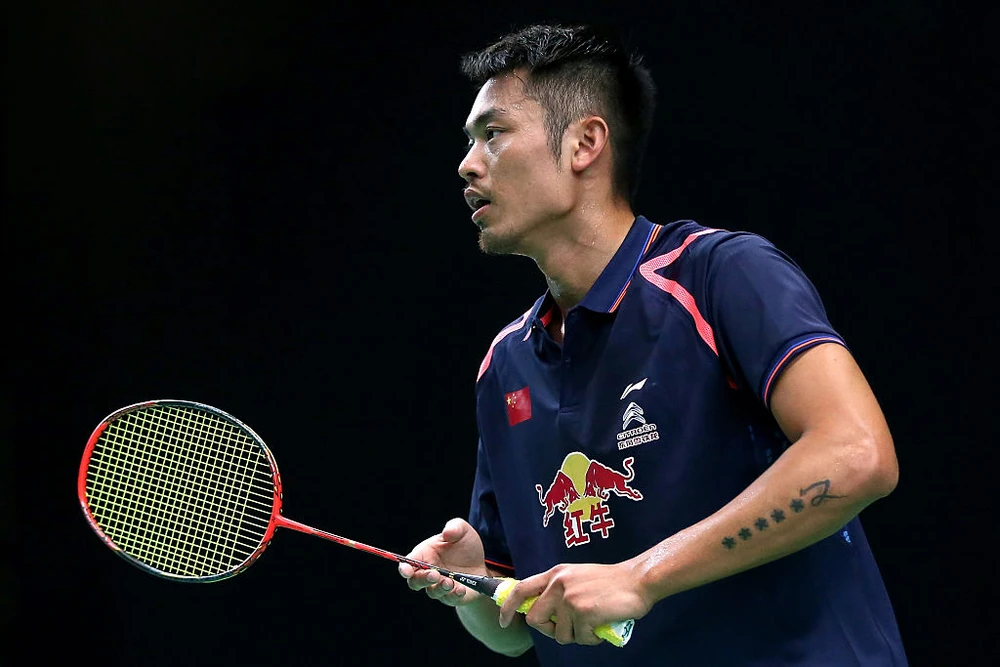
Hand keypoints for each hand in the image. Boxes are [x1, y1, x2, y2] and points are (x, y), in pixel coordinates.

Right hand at [398, 518, 487, 607]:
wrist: (481, 562)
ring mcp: (439, 586)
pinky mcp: (452, 596)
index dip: (405, 568)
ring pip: (432, 592)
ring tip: (450, 582)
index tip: (407, 570)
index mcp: (425, 555)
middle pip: (415, 581)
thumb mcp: (463, 531)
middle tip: (435, 574)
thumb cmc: (465, 545)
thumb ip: (454, 527)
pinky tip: (461, 589)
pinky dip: (453, 595)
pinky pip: (449, 599)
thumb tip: (447, 533)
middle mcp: (429, 572)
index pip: (408, 563)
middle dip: (422, 579)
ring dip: (439, 588)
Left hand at [498, 562, 651, 645]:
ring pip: (561, 634)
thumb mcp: (576, 577)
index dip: (508, 607)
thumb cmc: (610, 582)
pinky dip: (592, 638)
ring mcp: (569, 598)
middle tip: (568, 629)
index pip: (520, 589)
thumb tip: (542, 611)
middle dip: (550, 631)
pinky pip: (580, 638)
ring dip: (578, 636)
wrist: (637, 579)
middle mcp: (558, 584)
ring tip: (593, 624)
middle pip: (535, 620)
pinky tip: (602, 626)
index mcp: (555, 574)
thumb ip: (558, 589)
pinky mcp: (583, 612)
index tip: (504, 621)